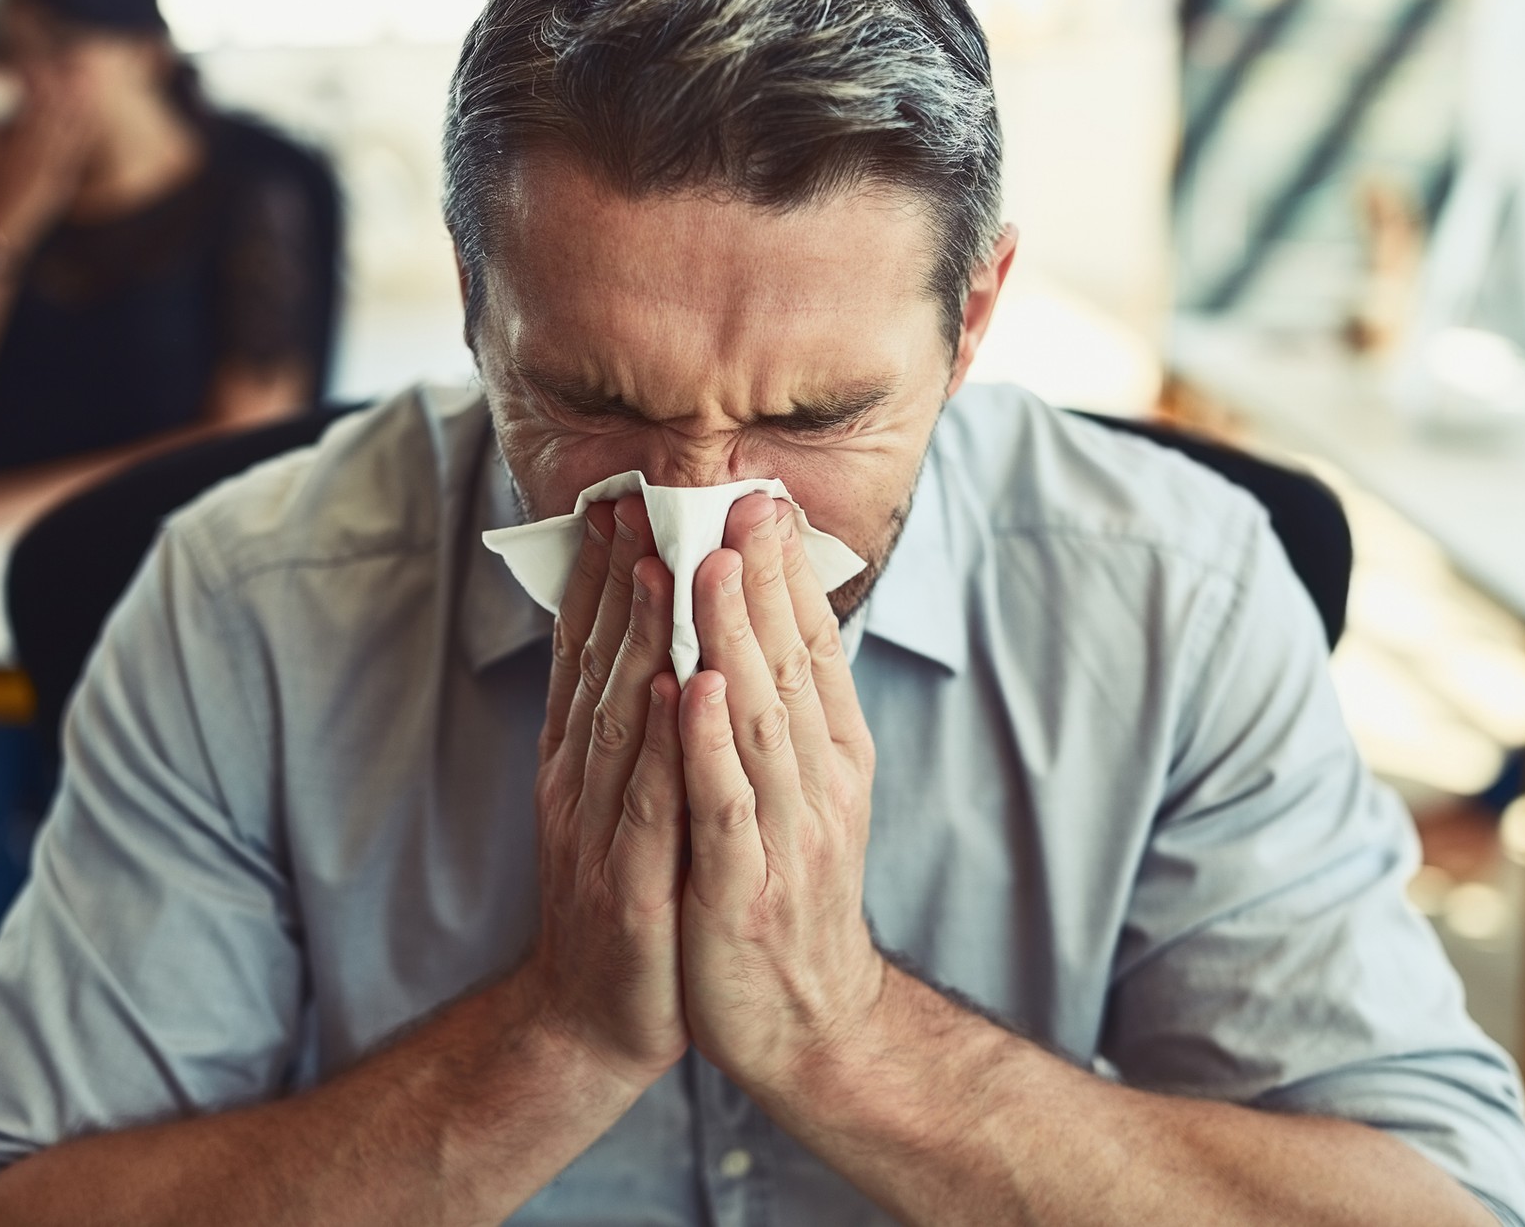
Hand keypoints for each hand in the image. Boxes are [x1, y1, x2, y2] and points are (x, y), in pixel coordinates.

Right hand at [0, 72, 89, 255]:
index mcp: (20, 154)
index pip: (34, 108)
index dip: (35, 82)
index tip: (30, 62)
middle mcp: (43, 164)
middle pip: (59, 116)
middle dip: (62, 86)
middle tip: (66, 61)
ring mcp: (57, 174)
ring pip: (74, 132)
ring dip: (79, 104)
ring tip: (85, 77)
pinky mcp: (63, 183)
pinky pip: (78, 151)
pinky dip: (84, 130)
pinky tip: (89, 114)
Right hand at [513, 496, 689, 1087]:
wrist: (595, 1021)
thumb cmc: (626, 901)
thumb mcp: (619, 803)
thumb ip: (629, 727)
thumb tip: (656, 643)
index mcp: (582, 761)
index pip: (588, 654)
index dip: (602, 577)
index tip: (621, 503)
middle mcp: (580, 783)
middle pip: (598, 666)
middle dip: (618, 580)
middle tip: (636, 500)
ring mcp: (598, 834)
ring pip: (618, 719)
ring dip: (636, 640)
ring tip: (658, 565)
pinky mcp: (629, 888)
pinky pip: (648, 805)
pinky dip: (661, 745)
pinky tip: (677, 689)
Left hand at [679, 494, 883, 1096]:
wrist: (804, 1024)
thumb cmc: (787, 897)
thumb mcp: (802, 797)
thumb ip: (786, 717)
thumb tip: (764, 628)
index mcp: (829, 758)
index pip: (811, 649)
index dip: (787, 575)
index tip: (761, 501)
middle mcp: (818, 785)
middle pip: (790, 668)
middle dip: (763, 581)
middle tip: (742, 501)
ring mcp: (786, 836)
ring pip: (760, 721)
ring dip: (736, 640)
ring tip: (713, 567)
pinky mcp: (745, 889)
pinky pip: (728, 806)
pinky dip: (711, 746)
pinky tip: (695, 690)